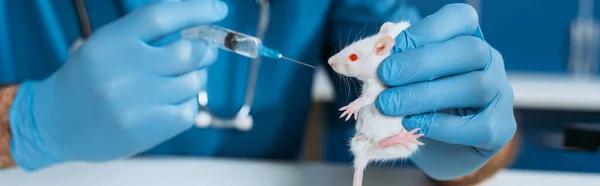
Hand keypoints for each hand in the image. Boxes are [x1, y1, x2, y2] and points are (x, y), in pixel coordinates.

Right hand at [8, 0, 227, 170]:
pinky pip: (189, 109)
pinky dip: (188, 103)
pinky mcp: (146, 128)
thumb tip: (199, 24)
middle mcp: (123, 69)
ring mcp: (135, 101)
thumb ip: (146, 34)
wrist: (56, 123)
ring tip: (179, 81)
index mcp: (112, 41)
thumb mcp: (108, 45)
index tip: (219, 9)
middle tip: (204, 51)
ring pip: (194, 82)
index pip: (162, 16)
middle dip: (205, 50)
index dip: (197, 10)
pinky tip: (170, 102)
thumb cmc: (91, 78)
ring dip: (196, 78)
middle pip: (188, 51)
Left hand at [375, 3, 515, 179]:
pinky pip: (476, 125)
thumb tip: (371, 56)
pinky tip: (413, 123)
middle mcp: (490, 61)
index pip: (461, 19)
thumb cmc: (422, 103)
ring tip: (389, 104)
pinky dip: (440, 124)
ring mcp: (500, 93)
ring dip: (424, 95)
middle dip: (422, 63)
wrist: (444, 146)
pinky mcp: (500, 128)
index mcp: (468, 38)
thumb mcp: (406, 78)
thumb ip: (396, 64)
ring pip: (473, 86)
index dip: (427, 29)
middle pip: (468, 51)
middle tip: (385, 76)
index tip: (393, 47)